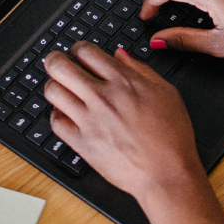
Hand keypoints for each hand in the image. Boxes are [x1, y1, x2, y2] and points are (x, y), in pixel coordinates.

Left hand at [43, 42, 203, 205]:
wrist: (167, 174)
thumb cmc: (172, 137)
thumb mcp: (167, 93)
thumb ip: (141, 70)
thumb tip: (119, 55)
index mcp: (124, 81)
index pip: (86, 51)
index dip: (78, 49)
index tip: (79, 54)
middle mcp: (103, 97)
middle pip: (60, 66)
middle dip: (55, 60)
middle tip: (58, 64)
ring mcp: (89, 120)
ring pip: (52, 91)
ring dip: (54, 87)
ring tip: (62, 91)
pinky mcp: (82, 144)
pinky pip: (55, 122)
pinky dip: (58, 116)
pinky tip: (67, 116)